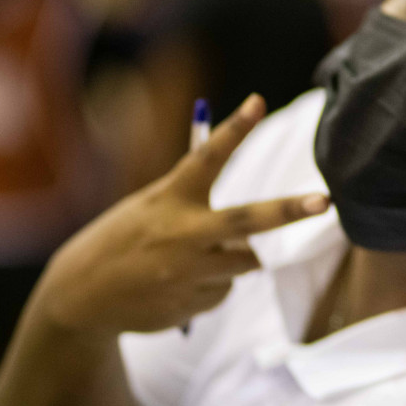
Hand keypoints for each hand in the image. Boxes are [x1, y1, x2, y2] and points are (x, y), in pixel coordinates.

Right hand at [36, 94, 329, 333]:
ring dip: (232, 259)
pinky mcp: (194, 304)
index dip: (234, 129)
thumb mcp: (149, 208)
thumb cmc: (124, 240)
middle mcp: (183, 234)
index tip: (258, 101)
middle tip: (325, 202)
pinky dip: (211, 286)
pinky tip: (176, 286)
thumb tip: (250, 223)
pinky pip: (226, 290)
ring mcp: (189, 272)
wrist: (80, 298)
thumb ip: (192, 201)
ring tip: (187, 261)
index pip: (207, 157)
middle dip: (289, 210)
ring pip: (246, 260)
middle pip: (248, 220)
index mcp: (170, 199)